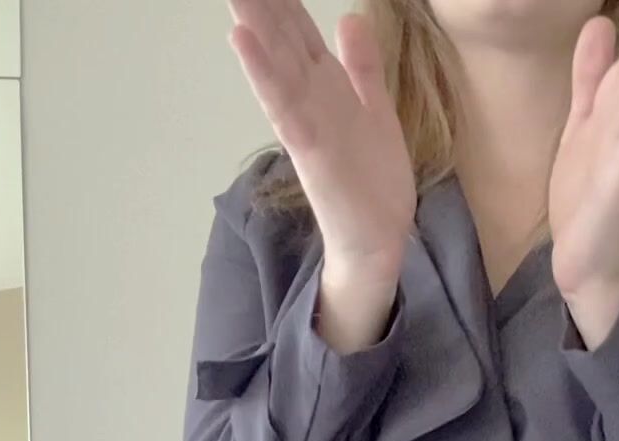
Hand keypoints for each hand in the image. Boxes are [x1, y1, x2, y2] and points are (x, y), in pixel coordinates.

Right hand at [228, 0, 416, 282]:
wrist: (377, 240)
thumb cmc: (373, 183)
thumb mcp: (375, 111)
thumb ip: (362, 68)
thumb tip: (349, 18)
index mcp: (328, 88)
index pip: (299, 31)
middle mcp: (312, 99)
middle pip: (281, 39)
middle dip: (260, 4)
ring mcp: (306, 122)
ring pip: (275, 61)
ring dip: (251, 23)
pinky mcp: (308, 148)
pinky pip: (281, 104)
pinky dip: (261, 72)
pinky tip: (241, 40)